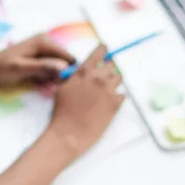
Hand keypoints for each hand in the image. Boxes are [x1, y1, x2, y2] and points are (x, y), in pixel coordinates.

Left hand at [0, 34, 73, 86]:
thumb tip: (63, 67)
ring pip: (58, 66)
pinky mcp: (39, 55)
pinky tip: (36, 79)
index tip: (56, 83)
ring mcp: (43, 47)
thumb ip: (43, 67)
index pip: (69, 58)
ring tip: (39, 82)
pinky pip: (51, 67)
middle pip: (65, 62)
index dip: (67, 72)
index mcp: (43, 41)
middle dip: (59, 75)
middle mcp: (46, 41)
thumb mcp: (22, 69)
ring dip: (52, 77)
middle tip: (46, 83)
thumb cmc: (2, 69)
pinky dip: (46, 76)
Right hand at [45, 45, 124, 160]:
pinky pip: (122, 95)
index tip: (105, 51)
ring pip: (118, 79)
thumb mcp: (63, 89)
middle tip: (102, 80)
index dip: (103, 51)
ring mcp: (108, 90)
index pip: (99, 52)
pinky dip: (116, 98)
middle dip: (108, 71)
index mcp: (83, 72)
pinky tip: (107, 105)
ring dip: (113, 83)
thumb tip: (82, 73)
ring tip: (104, 93)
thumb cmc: (62, 112)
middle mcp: (97, 78)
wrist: (69, 133)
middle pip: (112, 66)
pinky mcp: (115, 104)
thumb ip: (74, 78)